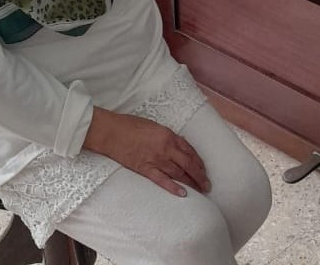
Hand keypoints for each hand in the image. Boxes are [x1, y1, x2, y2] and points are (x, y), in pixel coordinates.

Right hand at [83, 108, 209, 196]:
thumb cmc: (131, 125)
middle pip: (188, 164)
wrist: (112, 132)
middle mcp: (166, 148)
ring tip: (200, 190)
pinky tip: (183, 194)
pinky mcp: (145, 169)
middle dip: (200, 175)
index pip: (190, 150)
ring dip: (191, 183)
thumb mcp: (154, 126)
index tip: (203, 169)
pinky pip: (162, 180)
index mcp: (169, 135)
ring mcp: (156, 159)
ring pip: (178, 173)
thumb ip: (167, 136)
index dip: (198, 161)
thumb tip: (177, 145)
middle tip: (207, 185)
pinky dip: (173, 187)